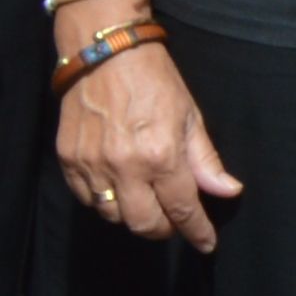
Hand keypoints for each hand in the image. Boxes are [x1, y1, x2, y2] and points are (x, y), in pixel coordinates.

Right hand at [59, 40, 242, 256]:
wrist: (104, 51)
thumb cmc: (155, 80)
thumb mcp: (190, 116)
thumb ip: (205, 160)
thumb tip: (228, 192)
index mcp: (161, 155)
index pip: (182, 210)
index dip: (197, 232)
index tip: (206, 244)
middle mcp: (124, 167)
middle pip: (143, 224)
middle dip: (163, 229)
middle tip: (174, 221)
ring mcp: (92, 165)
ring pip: (112, 216)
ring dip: (132, 215)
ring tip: (146, 200)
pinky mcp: (68, 160)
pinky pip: (86, 198)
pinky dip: (103, 201)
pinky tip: (117, 187)